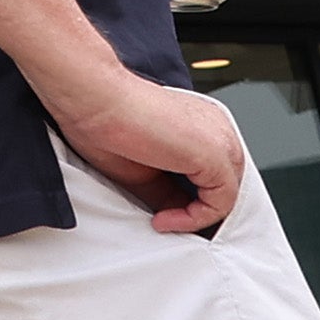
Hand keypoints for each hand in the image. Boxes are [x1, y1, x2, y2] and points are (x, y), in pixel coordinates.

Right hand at [50, 62, 249, 234]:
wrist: (92, 98)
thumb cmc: (103, 121)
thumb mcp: (142, 170)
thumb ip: (167, 192)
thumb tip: (175, 215)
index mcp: (200, 124)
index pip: (213, 173)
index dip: (192, 198)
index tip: (164, 213)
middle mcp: (217, 129)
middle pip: (225, 184)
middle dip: (198, 208)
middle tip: (168, 221)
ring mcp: (221, 140)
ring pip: (228, 194)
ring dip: (197, 216)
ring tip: (164, 221)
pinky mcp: (216, 155)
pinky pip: (222, 202)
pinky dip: (194, 219)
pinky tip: (164, 219)